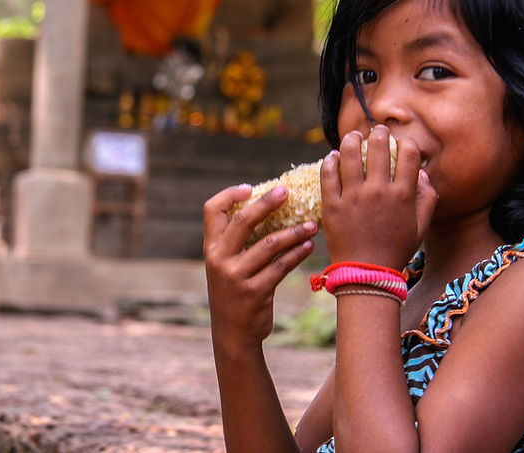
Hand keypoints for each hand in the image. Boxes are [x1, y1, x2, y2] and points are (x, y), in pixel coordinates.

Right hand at [203, 184, 317, 357]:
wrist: (232, 335)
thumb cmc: (234, 293)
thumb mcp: (225, 266)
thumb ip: (235, 242)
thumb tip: (265, 208)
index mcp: (211, 248)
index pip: (212, 210)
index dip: (230, 194)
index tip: (251, 187)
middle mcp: (220, 260)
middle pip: (243, 221)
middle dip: (267, 203)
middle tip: (287, 192)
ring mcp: (237, 277)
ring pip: (270, 244)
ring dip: (294, 232)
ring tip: (312, 225)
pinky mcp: (256, 292)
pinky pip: (282, 267)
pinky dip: (298, 254)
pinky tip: (310, 247)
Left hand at [321, 126, 437, 268]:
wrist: (367, 273)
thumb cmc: (396, 250)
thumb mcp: (421, 227)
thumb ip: (427, 199)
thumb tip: (423, 174)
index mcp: (402, 195)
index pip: (408, 154)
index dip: (406, 143)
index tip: (401, 143)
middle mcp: (378, 192)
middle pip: (378, 147)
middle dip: (379, 133)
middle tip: (376, 131)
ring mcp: (353, 197)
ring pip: (350, 154)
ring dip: (351, 140)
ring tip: (353, 137)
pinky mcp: (332, 204)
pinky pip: (328, 174)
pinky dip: (330, 161)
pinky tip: (333, 157)